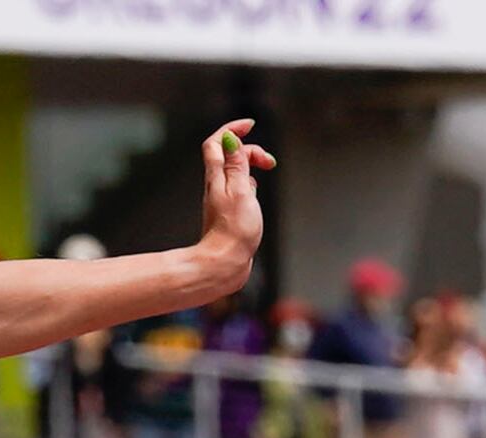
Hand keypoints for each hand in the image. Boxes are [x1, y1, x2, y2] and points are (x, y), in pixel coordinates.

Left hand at [195, 119, 277, 292]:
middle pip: (230, 156)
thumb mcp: (240, 191)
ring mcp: (222, 200)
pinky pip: (240, 190)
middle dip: (251, 150)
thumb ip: (237, 165)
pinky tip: (256, 197)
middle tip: (269, 162)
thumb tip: (230, 138)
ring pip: (236, 172)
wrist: (223, 264)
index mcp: (217, 178)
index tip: (250, 124)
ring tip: (264, 178)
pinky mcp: (229, 213)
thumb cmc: (233, 232)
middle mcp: (216, 186)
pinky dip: (250, 186)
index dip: (232, 129)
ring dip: (252, 168)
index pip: (217, 143)